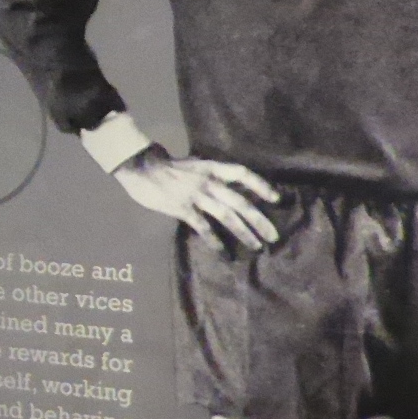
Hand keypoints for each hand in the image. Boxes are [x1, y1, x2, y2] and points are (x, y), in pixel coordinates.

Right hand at [114, 144, 283, 253]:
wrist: (141, 168)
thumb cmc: (167, 167)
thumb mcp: (195, 166)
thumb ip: (212, 176)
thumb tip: (231, 188)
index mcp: (212, 168)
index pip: (242, 174)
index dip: (261, 186)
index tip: (276, 199)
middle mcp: (208, 181)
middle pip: (240, 201)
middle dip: (259, 220)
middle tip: (273, 236)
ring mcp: (196, 195)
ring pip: (227, 215)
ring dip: (244, 232)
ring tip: (256, 246)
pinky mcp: (183, 208)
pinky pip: (203, 227)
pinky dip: (214, 241)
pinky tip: (223, 252)